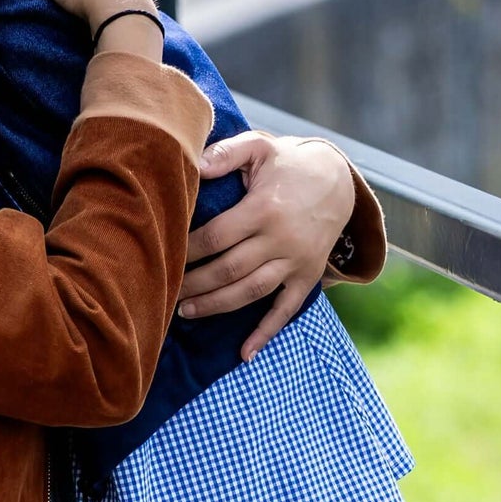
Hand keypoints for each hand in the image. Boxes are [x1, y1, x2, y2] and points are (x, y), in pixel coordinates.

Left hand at [179, 133, 354, 360]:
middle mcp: (281, 239)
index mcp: (264, 208)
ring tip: (185, 312)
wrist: (338, 180)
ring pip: (251, 292)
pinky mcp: (307, 276)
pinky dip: (266, 333)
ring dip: (216, 306)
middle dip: (193, 284)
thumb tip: (194, 164)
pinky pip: (286, 309)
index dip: (187, 251)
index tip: (162, 256)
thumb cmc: (287, 163)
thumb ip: (227, 153)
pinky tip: (244, 354)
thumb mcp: (260, 147)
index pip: (215, 237)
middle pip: (228, 269)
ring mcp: (296, 261)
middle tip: (164, 293)